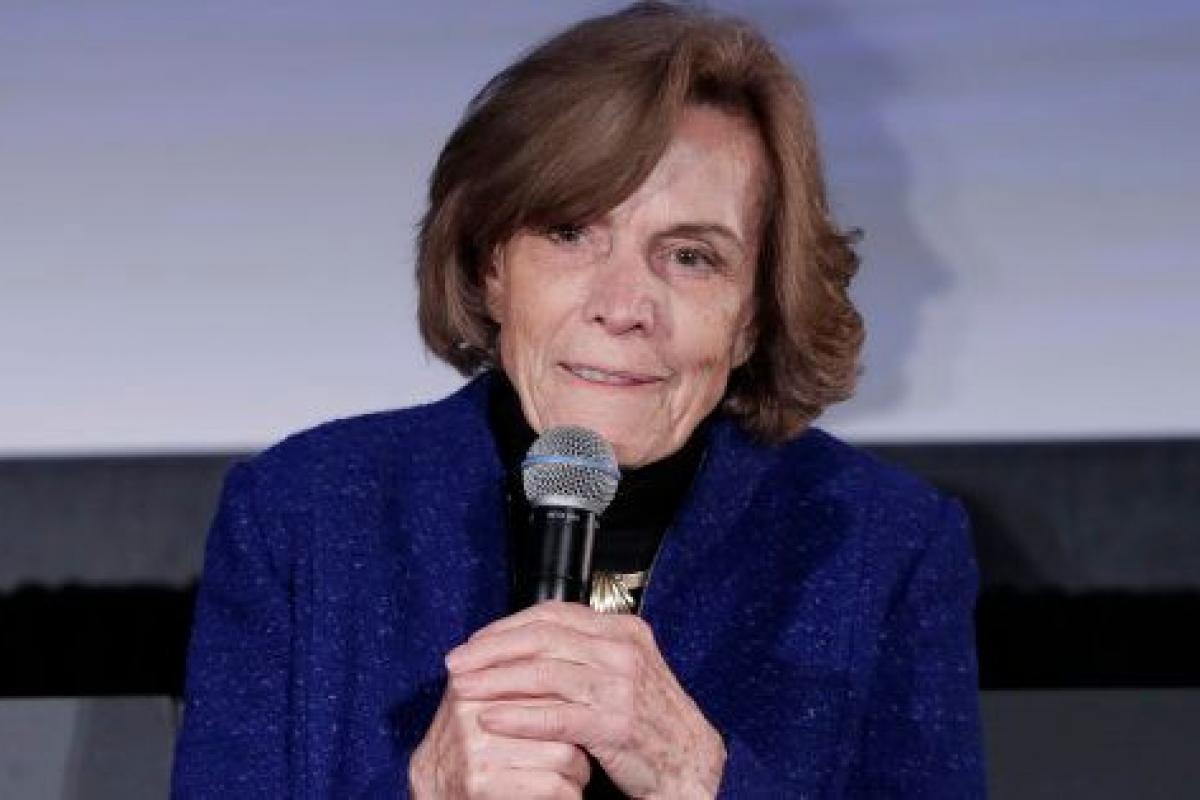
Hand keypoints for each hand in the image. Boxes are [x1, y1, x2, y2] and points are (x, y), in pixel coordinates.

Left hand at [444, 601, 726, 797]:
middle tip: (457, 662)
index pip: (554, 614)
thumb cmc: (651, 724)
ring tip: (463, 690)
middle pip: (542, 639)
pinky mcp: (616, 723)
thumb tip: (526, 645)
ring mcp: (622, 685)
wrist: (691, 765)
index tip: (476, 642)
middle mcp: (623, 650)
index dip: (507, 627)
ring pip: (543, 674)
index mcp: (624, 630)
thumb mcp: (622, 674)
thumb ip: (584, 655)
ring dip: (495, 681)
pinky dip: (518, 717)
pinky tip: (491, 719)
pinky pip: (555, 715)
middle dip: (492, 650)